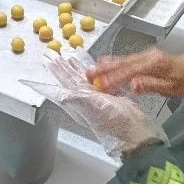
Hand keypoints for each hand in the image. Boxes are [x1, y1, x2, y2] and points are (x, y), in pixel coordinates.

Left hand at [23, 53, 163, 157]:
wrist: (133, 127)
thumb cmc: (115, 121)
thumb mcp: (95, 108)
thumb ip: (78, 99)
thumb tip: (61, 96)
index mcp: (79, 101)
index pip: (64, 84)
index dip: (57, 74)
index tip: (49, 64)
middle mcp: (85, 98)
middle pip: (71, 79)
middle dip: (63, 67)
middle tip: (54, 56)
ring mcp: (96, 96)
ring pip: (83, 78)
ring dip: (75, 67)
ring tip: (68, 57)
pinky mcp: (108, 93)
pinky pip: (97, 79)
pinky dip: (92, 70)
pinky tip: (90, 65)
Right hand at [88, 49, 183, 97]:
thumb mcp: (172, 88)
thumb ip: (151, 85)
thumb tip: (132, 85)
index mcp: (154, 64)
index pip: (130, 71)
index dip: (113, 78)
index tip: (100, 84)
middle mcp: (148, 56)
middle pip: (123, 62)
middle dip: (104, 69)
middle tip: (88, 74)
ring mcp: (146, 54)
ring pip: (123, 59)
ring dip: (106, 65)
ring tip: (91, 69)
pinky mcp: (145, 56)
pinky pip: (127, 59)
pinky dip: (114, 62)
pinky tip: (104, 63)